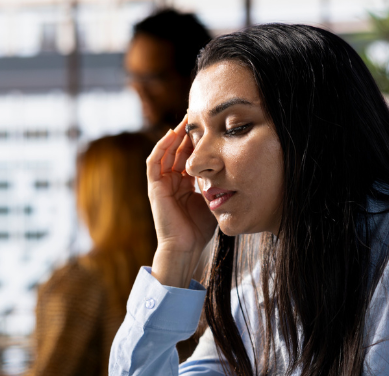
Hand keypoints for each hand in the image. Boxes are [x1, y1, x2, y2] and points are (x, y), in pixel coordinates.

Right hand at [147, 116, 217, 287]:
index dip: (197, 142)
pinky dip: (160, 147)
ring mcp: (161, 184)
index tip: (209, 127)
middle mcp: (171, 181)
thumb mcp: (213, 200)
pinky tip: (171, 134)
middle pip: (177, 151)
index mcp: (184, 184)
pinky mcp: (154, 187)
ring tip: (184, 120)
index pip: (190, 157)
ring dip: (173, 135)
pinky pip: (154, 162)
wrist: (186, 247)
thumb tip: (235, 169)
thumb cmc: (200, 229)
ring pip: (165, 152)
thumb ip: (217, 184)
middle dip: (186, 133)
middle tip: (197, 115)